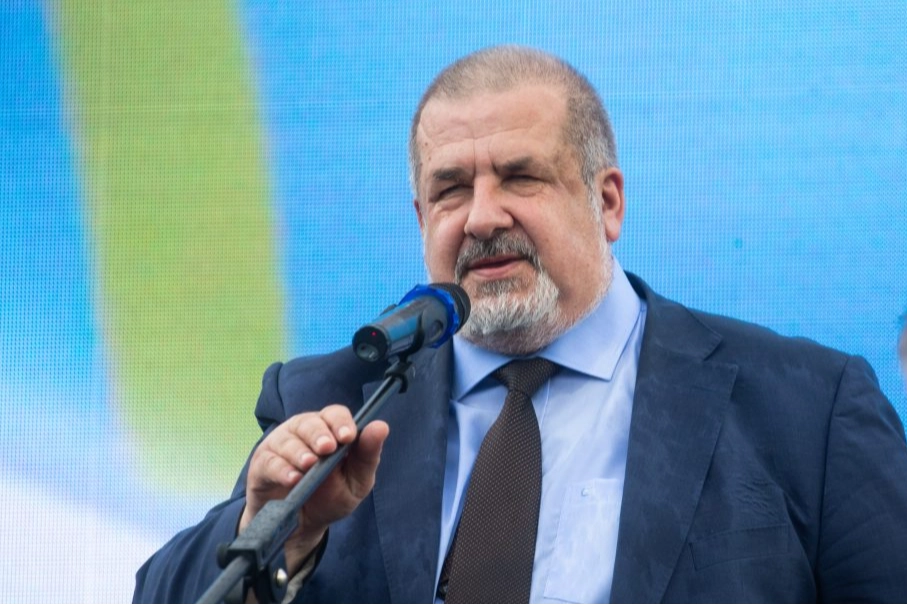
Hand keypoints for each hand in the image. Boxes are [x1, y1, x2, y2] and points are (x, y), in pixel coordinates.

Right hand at [239, 405, 389, 574]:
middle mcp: (303, 432)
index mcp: (328, 430)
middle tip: (327, 448)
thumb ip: (368, 455)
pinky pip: (269, 462)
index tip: (347, 436)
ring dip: (299, 452)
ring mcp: (280, 446)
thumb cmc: (331, 497)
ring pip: (287, 440)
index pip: (334, 414)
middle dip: (319, 434)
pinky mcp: (262, 465)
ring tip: (308, 465)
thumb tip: (381, 427)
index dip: (340, 422)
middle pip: (309, 422)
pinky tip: (292, 479)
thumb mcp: (357, 480)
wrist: (303, 526)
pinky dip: (281, 469)